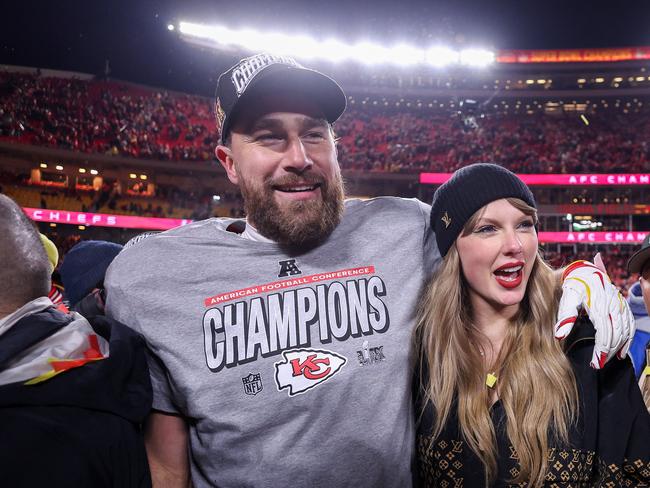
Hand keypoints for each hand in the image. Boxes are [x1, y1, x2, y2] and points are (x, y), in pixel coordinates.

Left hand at [555, 254, 634, 368]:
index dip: (601, 351)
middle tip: (599, 365)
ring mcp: (620, 306)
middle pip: (616, 335)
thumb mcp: (567, 299)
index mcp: (599, 306)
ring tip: (608, 360)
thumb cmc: (574, 286)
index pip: (604, 334)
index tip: (595, 364)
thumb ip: (565, 317)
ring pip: (625, 331)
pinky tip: (622, 350)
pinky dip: (628, 339)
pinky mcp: (623, 306)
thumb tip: (559, 336)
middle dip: (608, 352)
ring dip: (619, 348)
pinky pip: (630, 324)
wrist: (585, 271)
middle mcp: (613, 306)